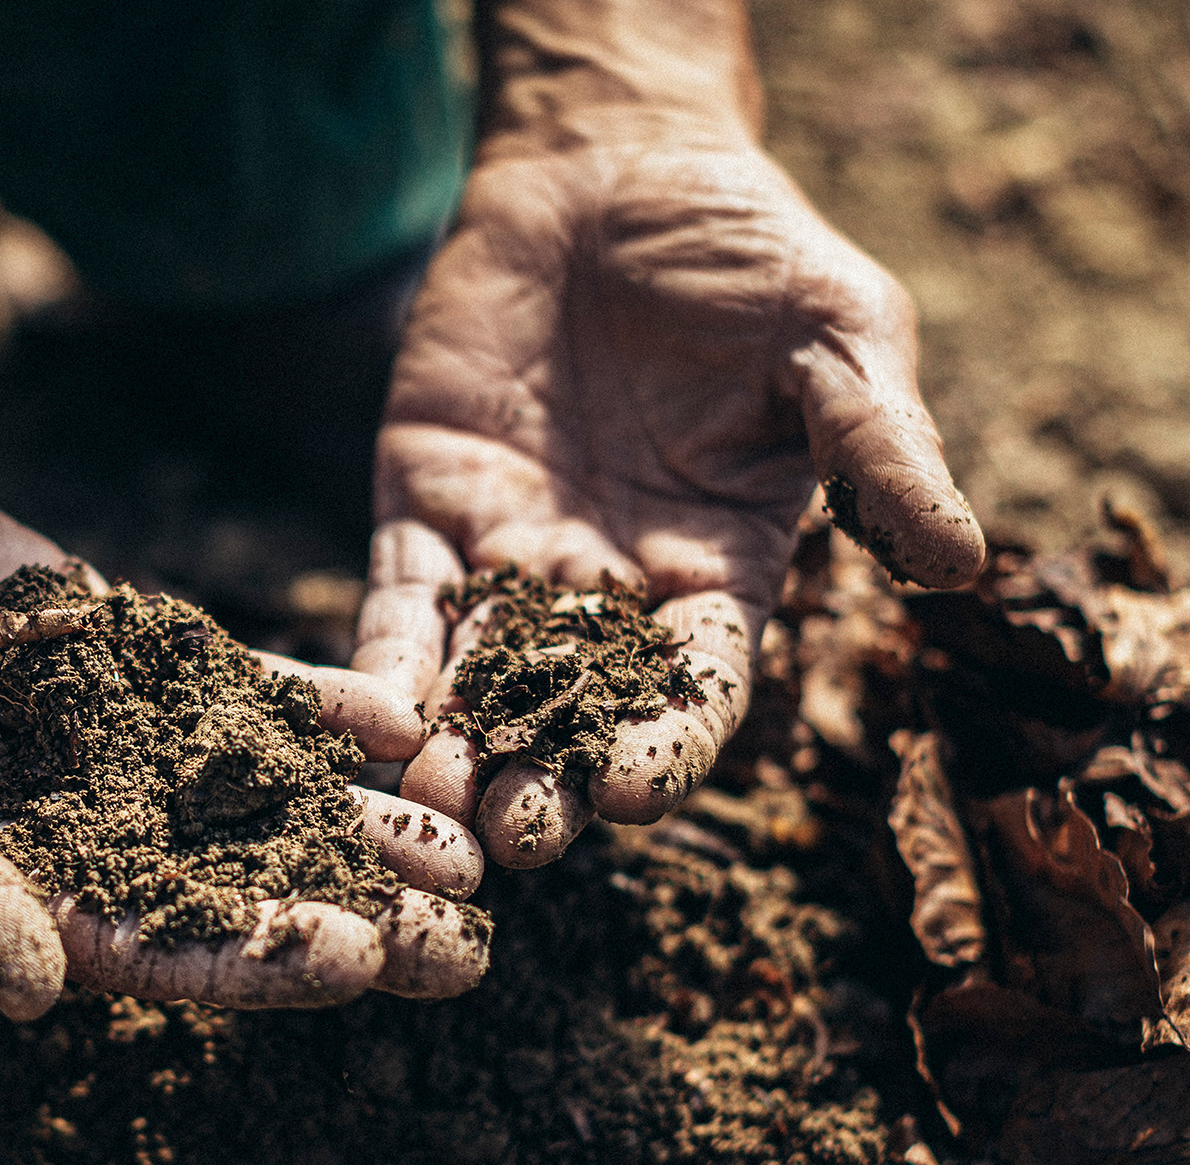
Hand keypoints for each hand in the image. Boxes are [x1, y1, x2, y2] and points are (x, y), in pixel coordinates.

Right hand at [0, 410, 483, 1017]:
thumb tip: (36, 993)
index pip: (141, 946)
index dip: (248, 958)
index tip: (358, 958)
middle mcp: (65, 829)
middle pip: (227, 888)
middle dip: (342, 910)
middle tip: (463, 935)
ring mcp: (104, 738)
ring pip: (251, 795)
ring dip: (356, 820)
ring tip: (472, 836)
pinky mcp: (123, 651)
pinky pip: (235, 686)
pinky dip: (316, 704)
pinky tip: (407, 717)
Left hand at [356, 120, 985, 865]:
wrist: (609, 168)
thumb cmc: (743, 248)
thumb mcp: (837, 336)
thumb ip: (880, 449)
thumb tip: (963, 564)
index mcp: (717, 571)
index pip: (696, 682)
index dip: (666, 740)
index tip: (634, 792)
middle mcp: (610, 589)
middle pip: (576, 714)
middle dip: (545, 779)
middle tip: (516, 837)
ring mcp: (511, 557)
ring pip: (479, 682)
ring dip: (453, 750)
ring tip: (428, 811)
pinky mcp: (427, 515)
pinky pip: (397, 605)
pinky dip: (377, 666)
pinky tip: (360, 723)